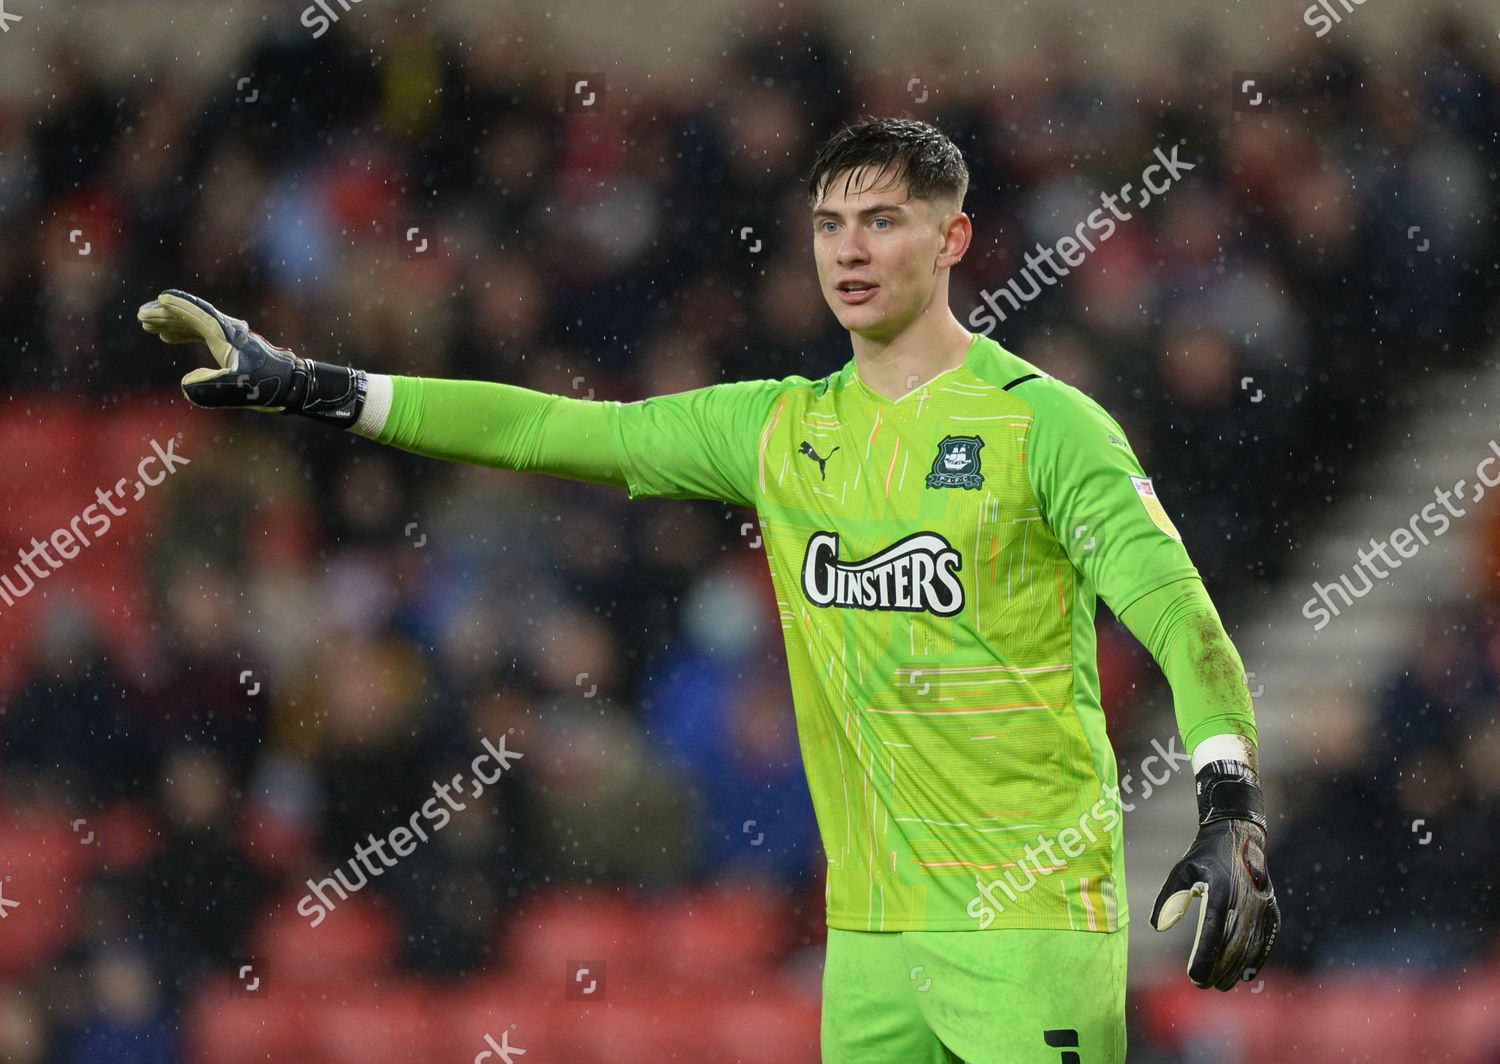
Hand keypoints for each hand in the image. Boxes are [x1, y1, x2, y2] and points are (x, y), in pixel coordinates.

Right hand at [138, 289, 364, 423]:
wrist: (292, 386)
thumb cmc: (266, 386)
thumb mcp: (236, 389)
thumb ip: (209, 388)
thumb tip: (187, 383)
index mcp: (225, 334)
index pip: (197, 313)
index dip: (177, 306)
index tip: (159, 300)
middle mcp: (227, 330)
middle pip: (191, 315)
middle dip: (166, 314)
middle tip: (142, 316)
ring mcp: (229, 337)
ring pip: (195, 323)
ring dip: (172, 323)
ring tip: (148, 325)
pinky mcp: (230, 346)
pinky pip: (201, 333)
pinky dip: (184, 333)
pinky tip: (169, 338)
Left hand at [1150, 760, 1280, 989]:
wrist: (1238, 834)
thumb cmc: (1204, 855)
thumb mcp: (1181, 871)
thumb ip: (1169, 899)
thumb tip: (1156, 926)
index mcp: (1220, 892)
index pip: (1211, 934)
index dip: (1203, 959)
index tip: (1193, 978)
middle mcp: (1244, 901)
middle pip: (1232, 946)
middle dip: (1218, 969)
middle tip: (1203, 985)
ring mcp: (1261, 906)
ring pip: (1250, 946)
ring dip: (1236, 968)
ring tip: (1222, 984)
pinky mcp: (1271, 908)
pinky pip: (1267, 939)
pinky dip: (1258, 958)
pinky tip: (1248, 975)